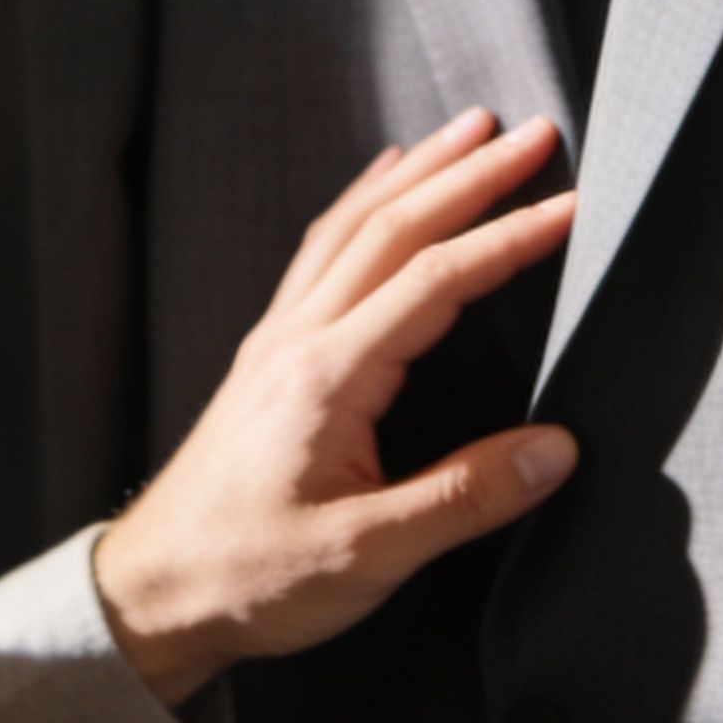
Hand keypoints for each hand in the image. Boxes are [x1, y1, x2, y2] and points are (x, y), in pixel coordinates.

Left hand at [91, 110, 580, 706]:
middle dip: (469, 175)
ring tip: (469, 130)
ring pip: (351, 227)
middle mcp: (299, 339)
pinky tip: (380, 184)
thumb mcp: (368, 555)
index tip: (572, 206)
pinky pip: (320, 251)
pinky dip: (362, 204)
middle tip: (535, 132)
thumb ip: (465, 498)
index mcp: (329, 377)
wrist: (150, 592)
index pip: (435, 281)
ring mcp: (277, 341)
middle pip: (393, 229)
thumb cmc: (250, 578)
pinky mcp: (266, 356)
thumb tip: (559, 448)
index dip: (509, 238)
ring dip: (416, 173)